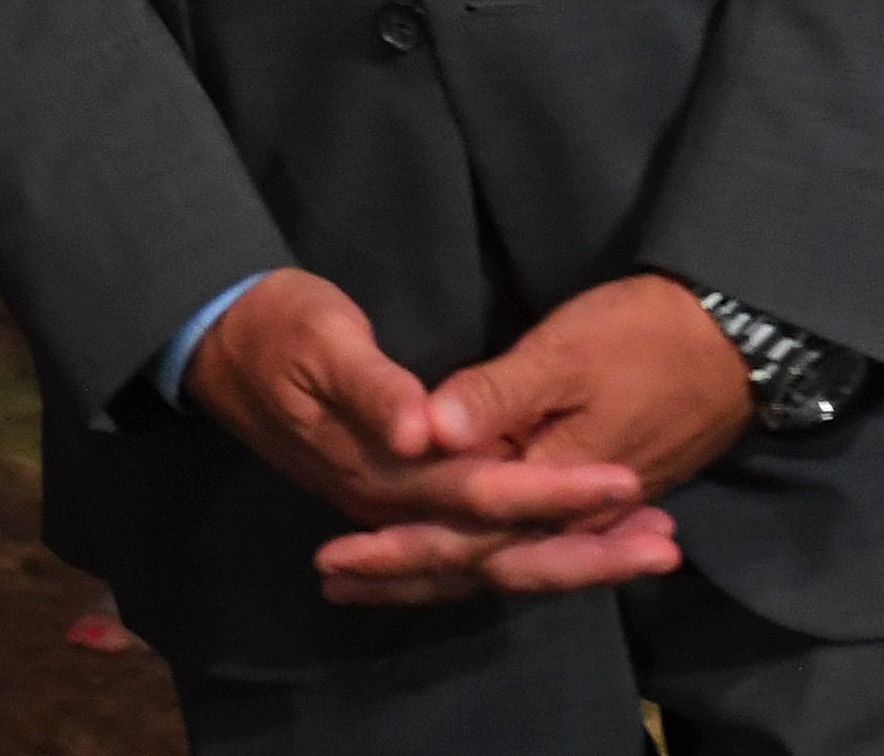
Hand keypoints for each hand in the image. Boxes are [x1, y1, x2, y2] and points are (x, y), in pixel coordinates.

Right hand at [180, 269, 667, 607]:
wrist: (216, 343)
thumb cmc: (275, 324)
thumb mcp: (319, 334)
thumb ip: (372, 386)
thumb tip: (422, 432)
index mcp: (378, 468)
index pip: (483, 493)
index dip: (556, 491)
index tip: (626, 481)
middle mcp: (390, 504)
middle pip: (501, 548)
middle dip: (586, 550)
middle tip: (667, 546)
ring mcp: (392, 511)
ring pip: (494, 560)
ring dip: (572, 559)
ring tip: (650, 551)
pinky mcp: (398, 503)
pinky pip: (477, 551)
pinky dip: (534, 554)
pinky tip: (578, 546)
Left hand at [316, 276, 749, 604]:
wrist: (738, 341)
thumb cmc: (643, 336)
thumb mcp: (564, 354)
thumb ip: (495, 395)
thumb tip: (427, 433)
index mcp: (555, 481)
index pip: (465, 537)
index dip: (398, 550)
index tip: (333, 559)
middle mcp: (572, 515)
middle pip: (482, 562)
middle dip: (408, 576)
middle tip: (331, 583)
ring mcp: (591, 511)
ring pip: (508, 560)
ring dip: (443, 573)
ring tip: (376, 582)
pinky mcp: (602, 496)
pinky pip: (534, 543)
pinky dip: (490, 556)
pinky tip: (460, 559)